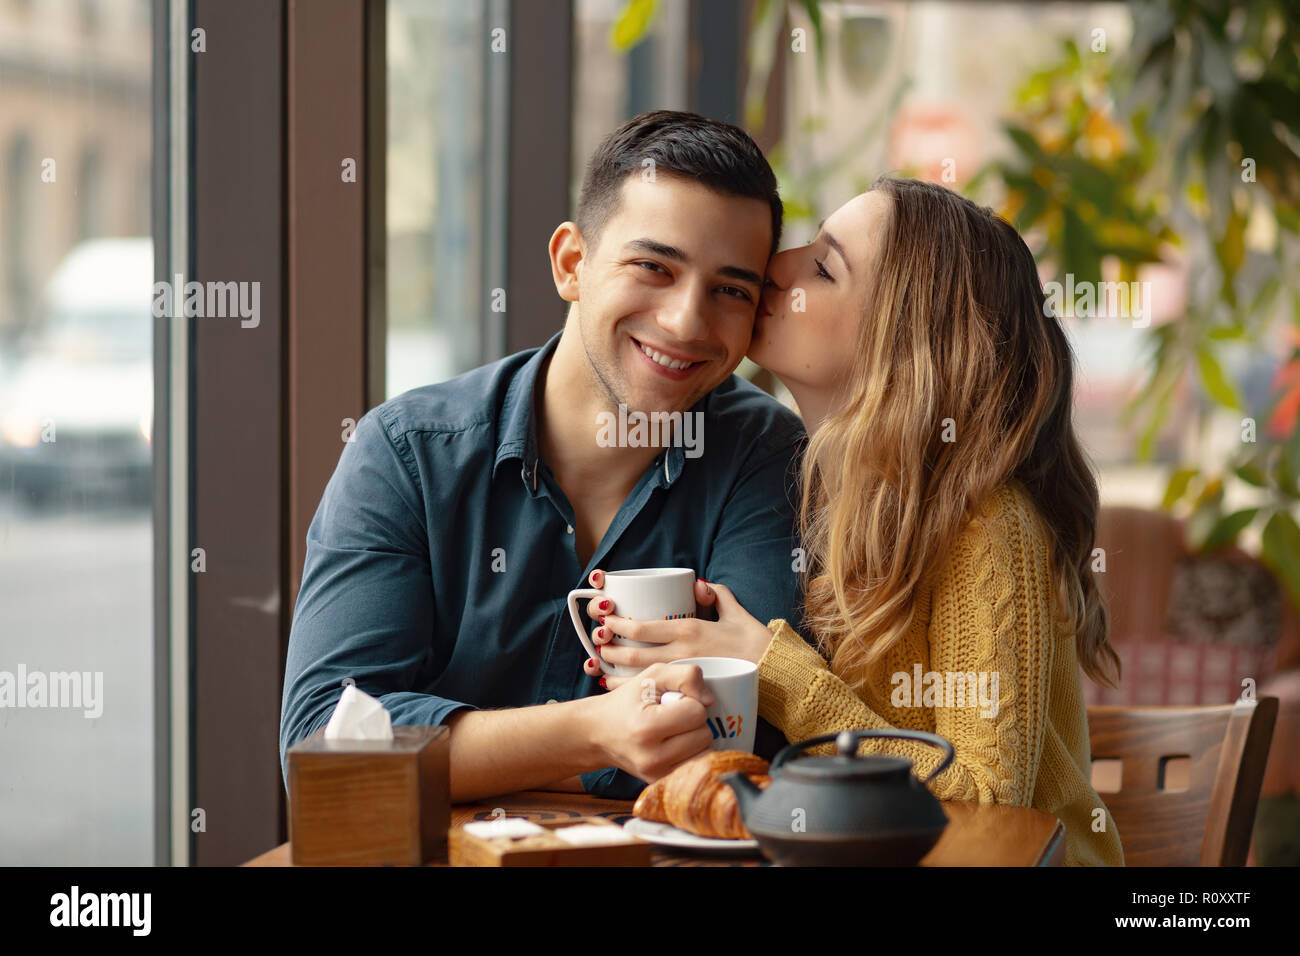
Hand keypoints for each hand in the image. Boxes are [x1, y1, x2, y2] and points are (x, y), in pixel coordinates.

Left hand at [579, 569, 774, 689]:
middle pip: (633, 653)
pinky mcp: (690, 692)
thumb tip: (697, 584)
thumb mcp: (735, 611)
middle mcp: (682, 652)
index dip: (618, 626)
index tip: (605, 622)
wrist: (776, 672)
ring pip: (639, 676)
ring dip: (615, 673)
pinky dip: (634, 691)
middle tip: (596, 644)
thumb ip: (715, 594)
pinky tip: (621, 690)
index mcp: (689, 629)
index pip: (643, 628)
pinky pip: (655, 692)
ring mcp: (683, 675)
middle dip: (610, 649)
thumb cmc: (756, 642)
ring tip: (599, 668)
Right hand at [582, 661, 716, 782]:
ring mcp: (657, 775)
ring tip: (672, 731)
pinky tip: (674, 745)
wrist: (598, 733)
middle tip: (671, 717)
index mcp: (647, 728)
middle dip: (693, 722)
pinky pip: (696, 767)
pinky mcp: (662, 783)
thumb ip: (686, 676)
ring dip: (695, 739)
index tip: (672, 702)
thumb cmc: (626, 702)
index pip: (697, 712)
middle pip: (704, 735)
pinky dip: (691, 754)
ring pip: (705, 753)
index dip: (689, 701)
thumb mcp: (652, 675)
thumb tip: (710, 700)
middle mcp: (652, 757)